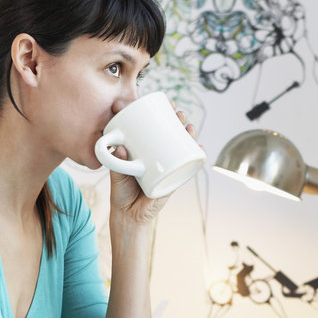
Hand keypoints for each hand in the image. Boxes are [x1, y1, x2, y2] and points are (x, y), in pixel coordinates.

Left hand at [109, 104, 197, 227]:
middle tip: (179, 113)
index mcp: (146, 150)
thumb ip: (117, 162)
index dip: (163, 115)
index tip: (166, 102)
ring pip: (182, 147)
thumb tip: (121, 147)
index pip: (156, 128)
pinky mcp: (173, 180)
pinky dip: (196, 156)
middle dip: (178, 120)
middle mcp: (159, 156)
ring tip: (190, 127)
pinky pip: (187, 166)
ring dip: (189, 134)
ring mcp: (168, 167)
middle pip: (172, 134)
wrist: (128, 215)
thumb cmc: (121, 191)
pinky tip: (200, 147)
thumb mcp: (116, 173)